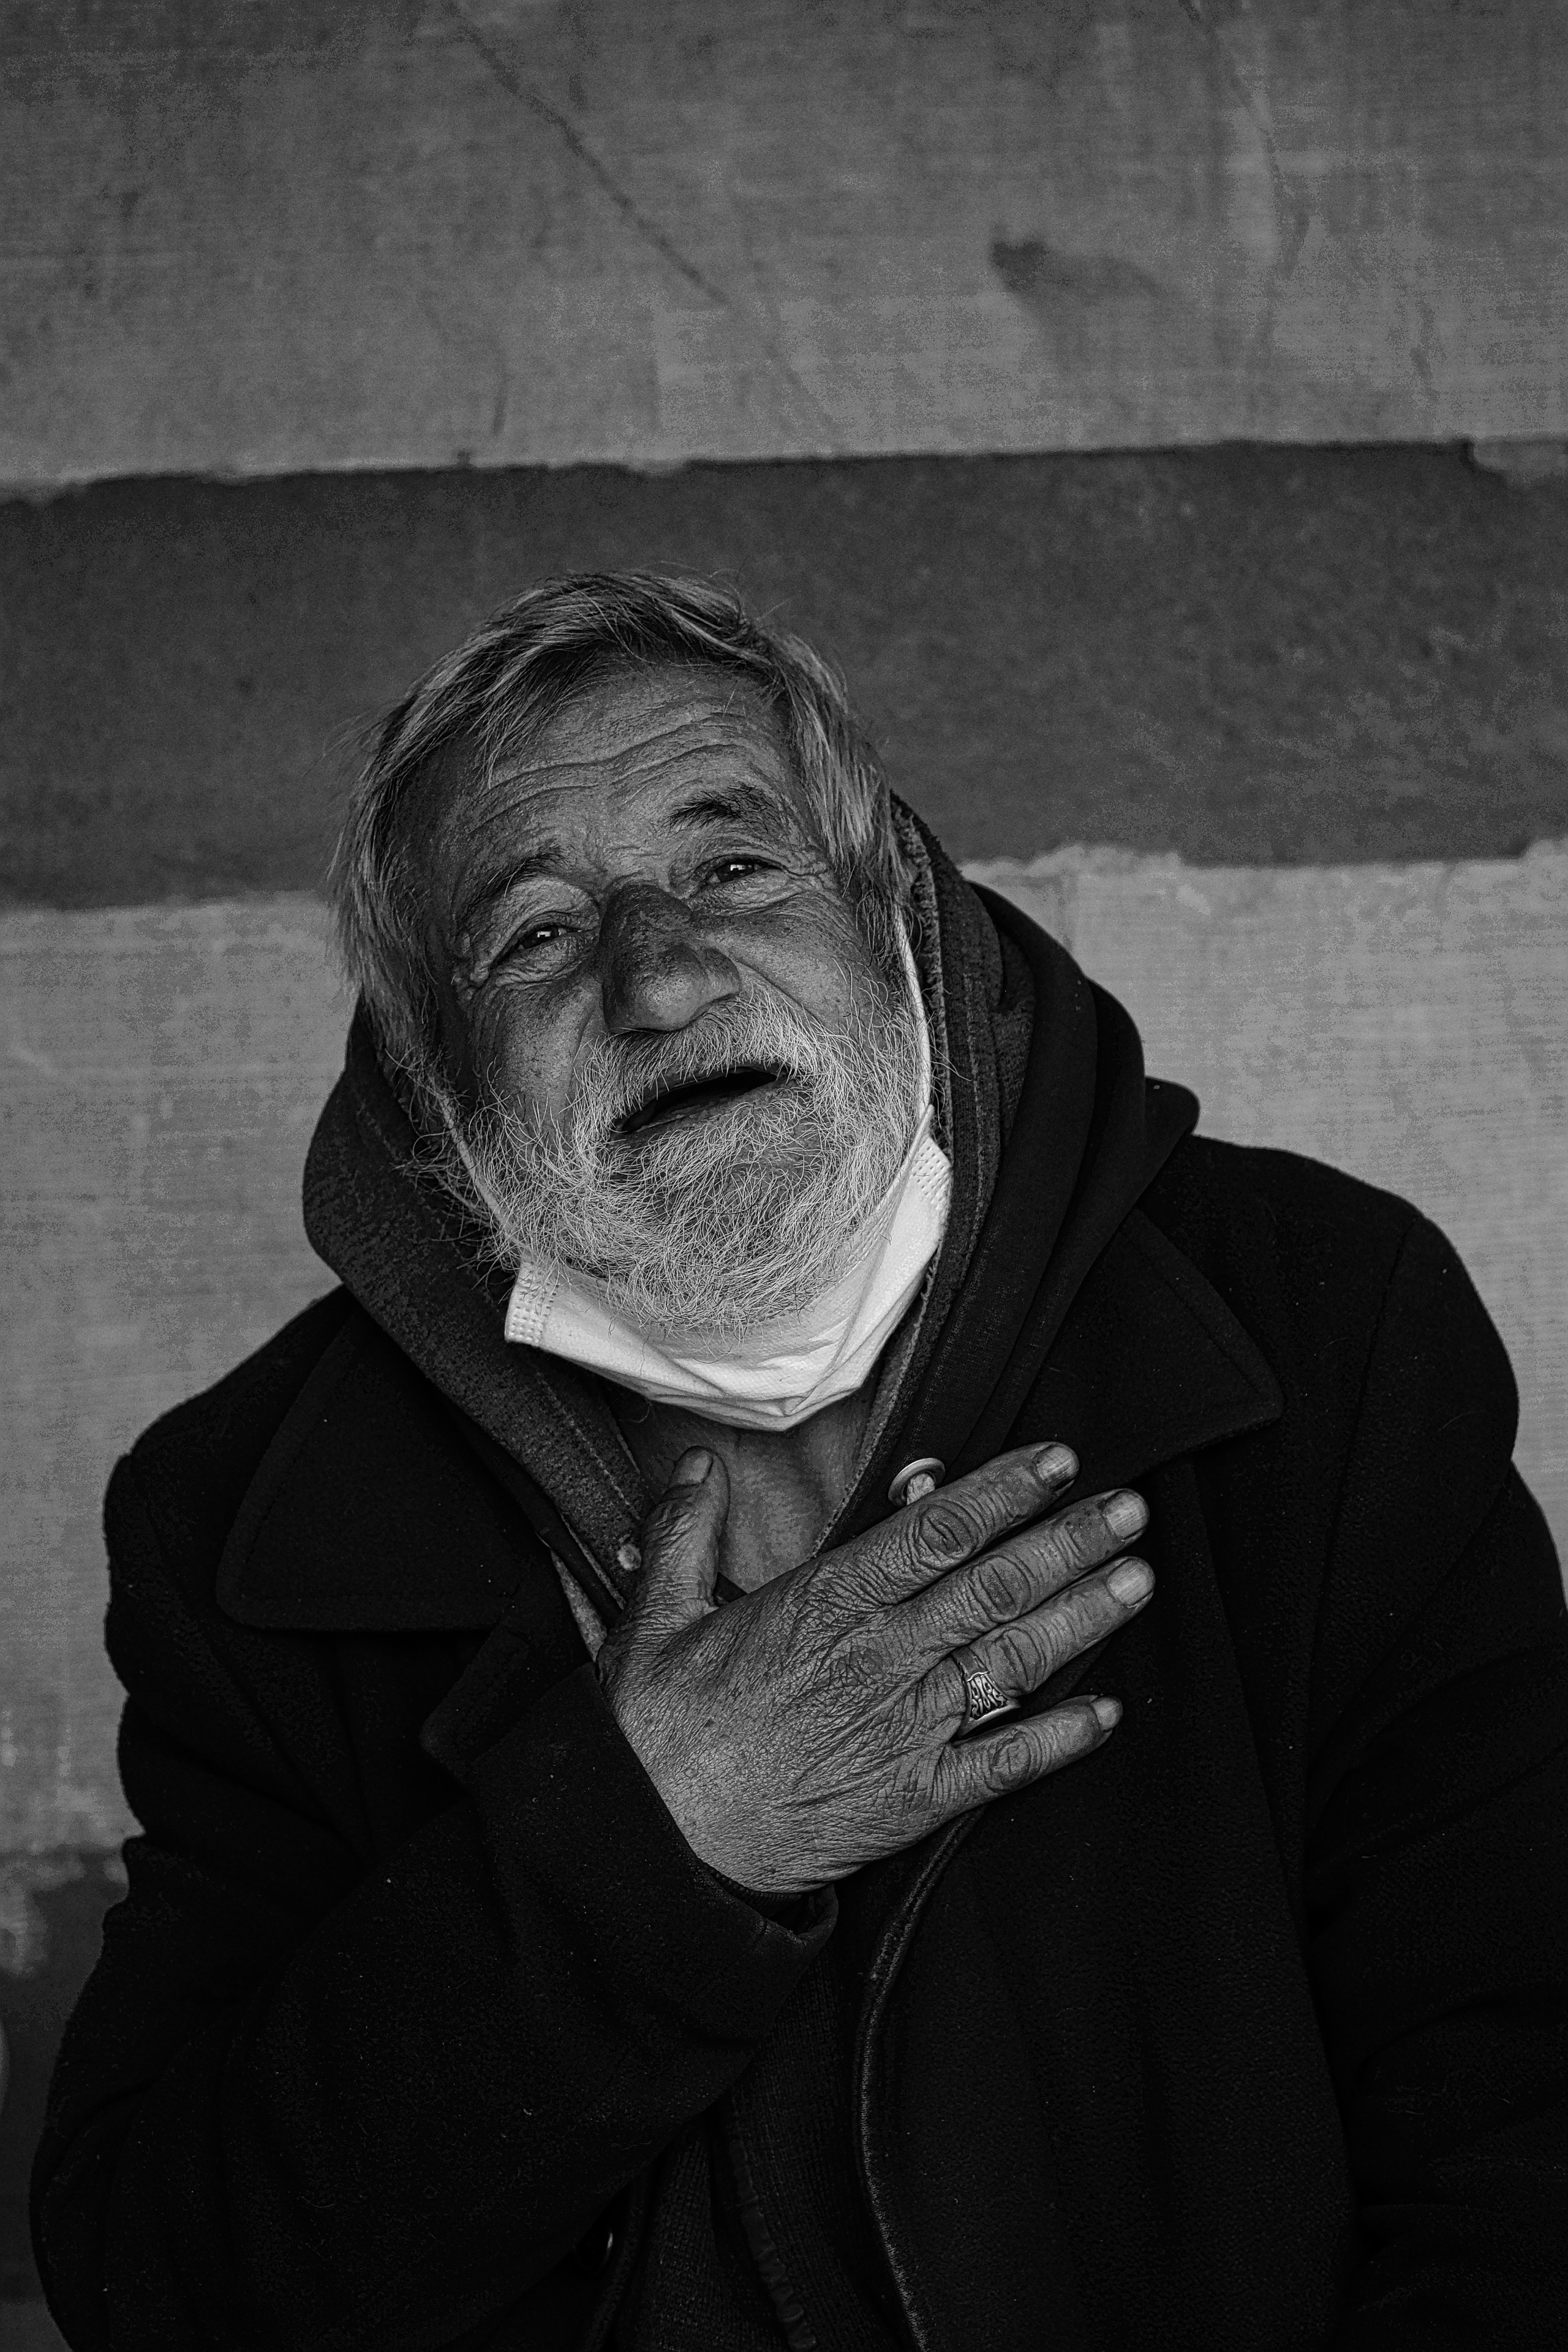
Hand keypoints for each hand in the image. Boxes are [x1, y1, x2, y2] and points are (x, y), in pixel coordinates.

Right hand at [597, 1442, 1153, 1895]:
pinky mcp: (911, 1800)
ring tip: (1138, 1581)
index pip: (934, 1532)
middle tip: (1130, 1508)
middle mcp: (878, 1660)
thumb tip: (696, 1463)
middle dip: (1069, 1542)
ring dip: (1081, 1619)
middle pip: (994, 1586)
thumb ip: (683, 1533)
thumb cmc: (653, 1736)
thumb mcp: (654, 1620)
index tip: (1056, 1460)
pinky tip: (1106, 1715)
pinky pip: (1000, 1767)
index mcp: (823, 1605)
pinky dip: (1058, 1741)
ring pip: (1011, 1661)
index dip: (1003, 1492)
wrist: (653, 1851)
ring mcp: (902, 1731)